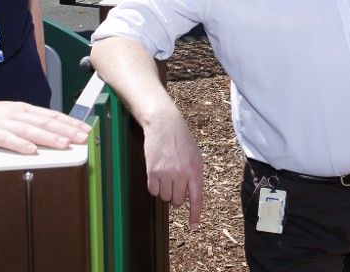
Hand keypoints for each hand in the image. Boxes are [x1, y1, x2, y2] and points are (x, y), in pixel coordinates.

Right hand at [0, 99, 89, 153]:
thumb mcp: (9, 119)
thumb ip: (27, 126)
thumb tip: (51, 134)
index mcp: (22, 110)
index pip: (50, 115)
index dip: (69, 122)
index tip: (86, 130)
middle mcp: (14, 113)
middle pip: (44, 122)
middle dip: (66, 130)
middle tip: (83, 138)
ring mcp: (0, 122)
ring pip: (28, 130)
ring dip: (48, 137)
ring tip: (64, 144)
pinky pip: (4, 139)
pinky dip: (19, 145)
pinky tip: (30, 151)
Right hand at [142, 106, 204, 227]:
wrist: (164, 124)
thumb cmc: (181, 140)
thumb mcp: (195, 156)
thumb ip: (194, 176)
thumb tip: (190, 196)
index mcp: (195, 170)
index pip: (196, 198)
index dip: (195, 214)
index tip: (194, 225)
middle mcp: (181, 174)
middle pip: (178, 201)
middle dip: (176, 196)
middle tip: (175, 182)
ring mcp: (166, 173)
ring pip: (165, 197)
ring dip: (165, 191)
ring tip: (166, 174)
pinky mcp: (152, 171)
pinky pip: (153, 191)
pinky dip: (155, 186)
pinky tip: (157, 174)